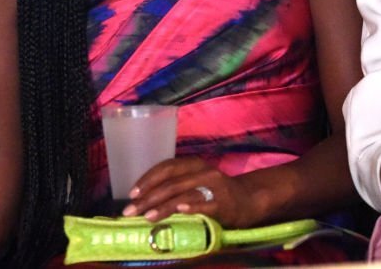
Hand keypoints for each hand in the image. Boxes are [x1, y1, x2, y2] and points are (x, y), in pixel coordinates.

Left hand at [121, 157, 258, 227]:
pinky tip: (180, 210)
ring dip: (163, 206)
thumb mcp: (195, 181)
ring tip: (147, 216)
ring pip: (183, 194)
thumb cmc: (215, 192)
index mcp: (192, 163)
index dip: (147, 180)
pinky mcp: (224, 202)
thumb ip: (175, 185)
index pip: (165, 168)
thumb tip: (143, 198)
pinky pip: (205, 204)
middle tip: (131, 211)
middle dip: (148, 198)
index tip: (132, 194)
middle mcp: (202, 171)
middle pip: (170, 183)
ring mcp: (214, 186)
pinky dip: (192, 206)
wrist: (249, 200)